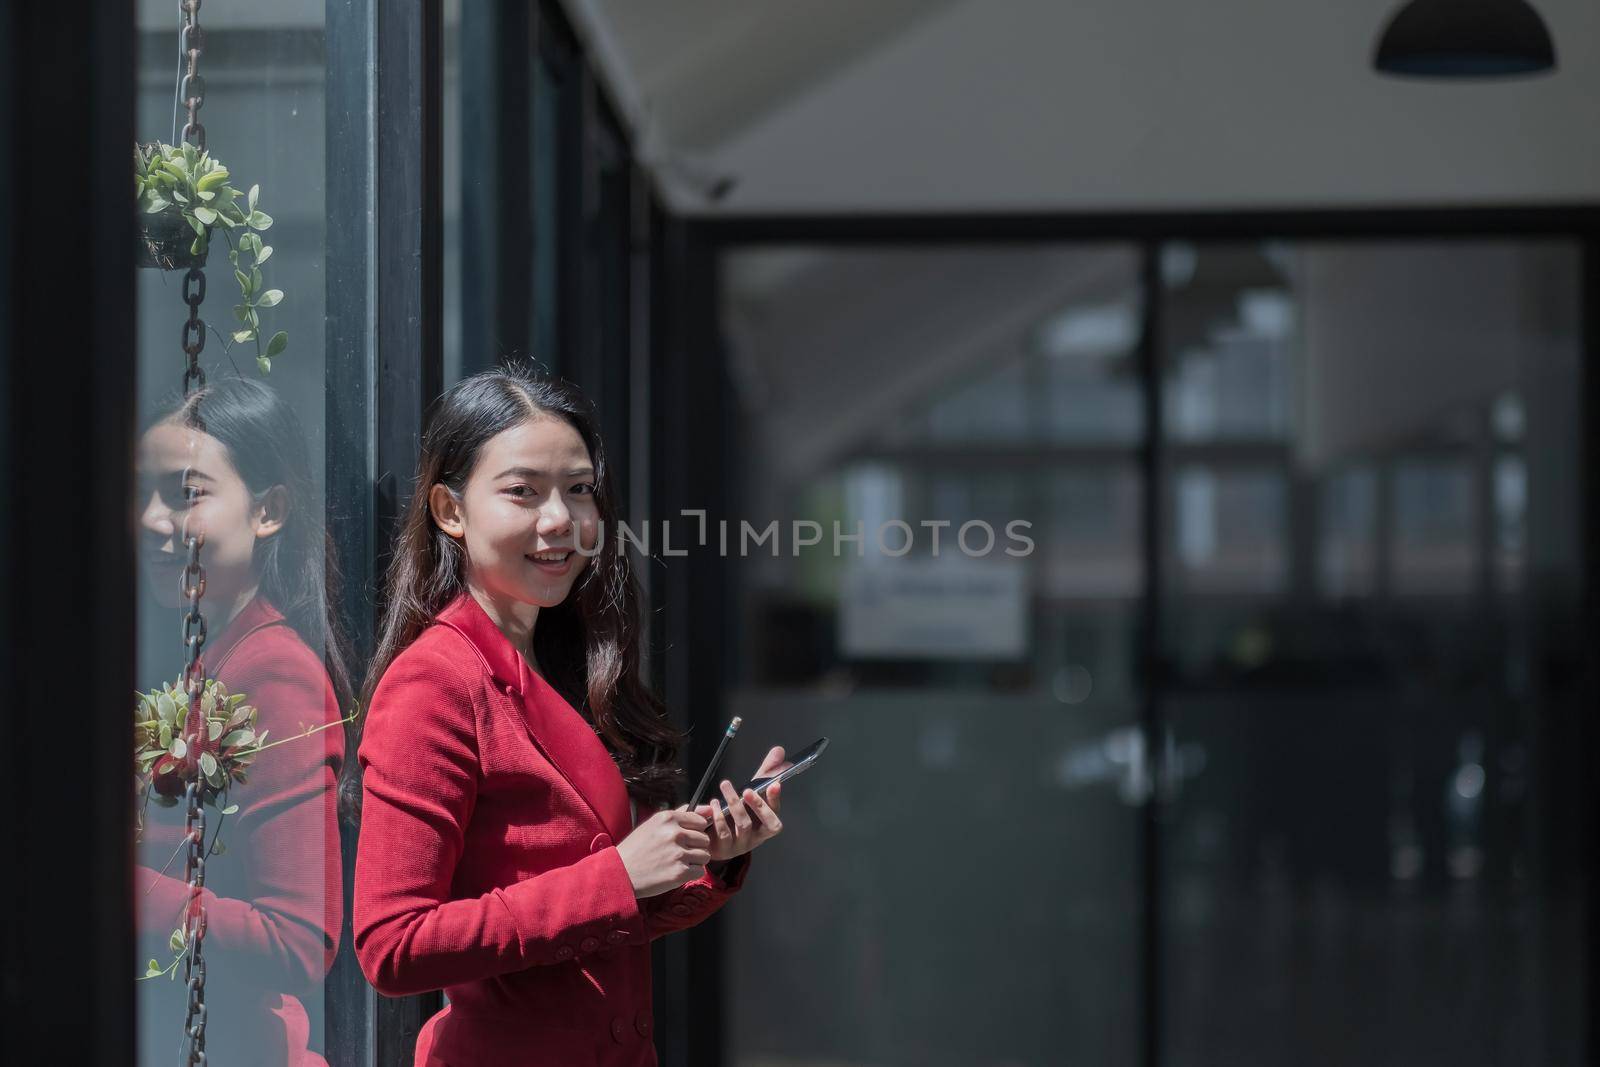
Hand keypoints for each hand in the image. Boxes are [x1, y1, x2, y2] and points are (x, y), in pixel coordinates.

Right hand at [616, 808, 711, 898]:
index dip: (695, 832)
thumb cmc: (637, 848)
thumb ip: (681, 814)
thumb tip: (708, 808)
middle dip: (695, 847)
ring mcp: (678, 853)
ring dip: (694, 861)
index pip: (700, 821)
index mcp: (668, 818)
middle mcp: (675, 833)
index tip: (683, 839)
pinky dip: (690, 874)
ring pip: (705, 855)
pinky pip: (700, 870)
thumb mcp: (654, 824)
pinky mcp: (680, 872)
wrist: (620, 873)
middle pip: (705, 839)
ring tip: (676, 863)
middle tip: (677, 854)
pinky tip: (676, 873)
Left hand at [692, 746, 788, 861]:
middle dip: (759, 805)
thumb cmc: (734, 814)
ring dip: (734, 804)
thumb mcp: (749, 794)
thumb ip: (765, 773)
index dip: (776, 799)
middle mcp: (758, 836)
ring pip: (744, 825)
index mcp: (765, 823)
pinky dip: (719, 817)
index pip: (777, 812)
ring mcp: (742, 844)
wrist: (710, 839)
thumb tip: (779, 751)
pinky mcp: (724, 848)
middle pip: (770, 825)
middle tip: (748, 790)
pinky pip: (724, 833)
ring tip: (725, 786)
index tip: (774, 783)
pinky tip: (714, 804)